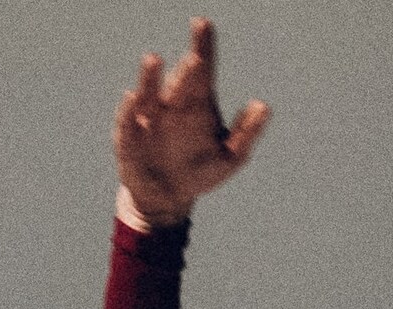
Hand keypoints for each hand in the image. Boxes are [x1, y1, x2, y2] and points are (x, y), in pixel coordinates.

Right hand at [114, 19, 270, 225]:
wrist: (167, 199)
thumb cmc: (199, 173)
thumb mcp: (230, 158)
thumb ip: (247, 133)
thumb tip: (264, 106)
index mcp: (198, 105)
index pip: (202, 70)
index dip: (203, 46)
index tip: (203, 24)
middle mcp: (172, 106)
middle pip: (179, 83)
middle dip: (186, 72)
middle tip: (195, 59)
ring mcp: (149, 121)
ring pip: (149, 94)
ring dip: (150, 78)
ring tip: (154, 60)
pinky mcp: (129, 140)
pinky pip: (128, 123)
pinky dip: (128, 111)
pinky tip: (132, 97)